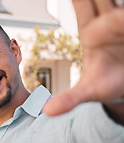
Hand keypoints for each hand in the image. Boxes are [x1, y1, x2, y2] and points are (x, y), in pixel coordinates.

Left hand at [44, 0, 123, 115]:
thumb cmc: (107, 85)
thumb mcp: (88, 92)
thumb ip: (69, 99)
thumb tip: (46, 112)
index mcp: (92, 32)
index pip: (83, 6)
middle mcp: (109, 23)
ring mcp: (123, 24)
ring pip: (119, 3)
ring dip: (118, 2)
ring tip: (115, 5)